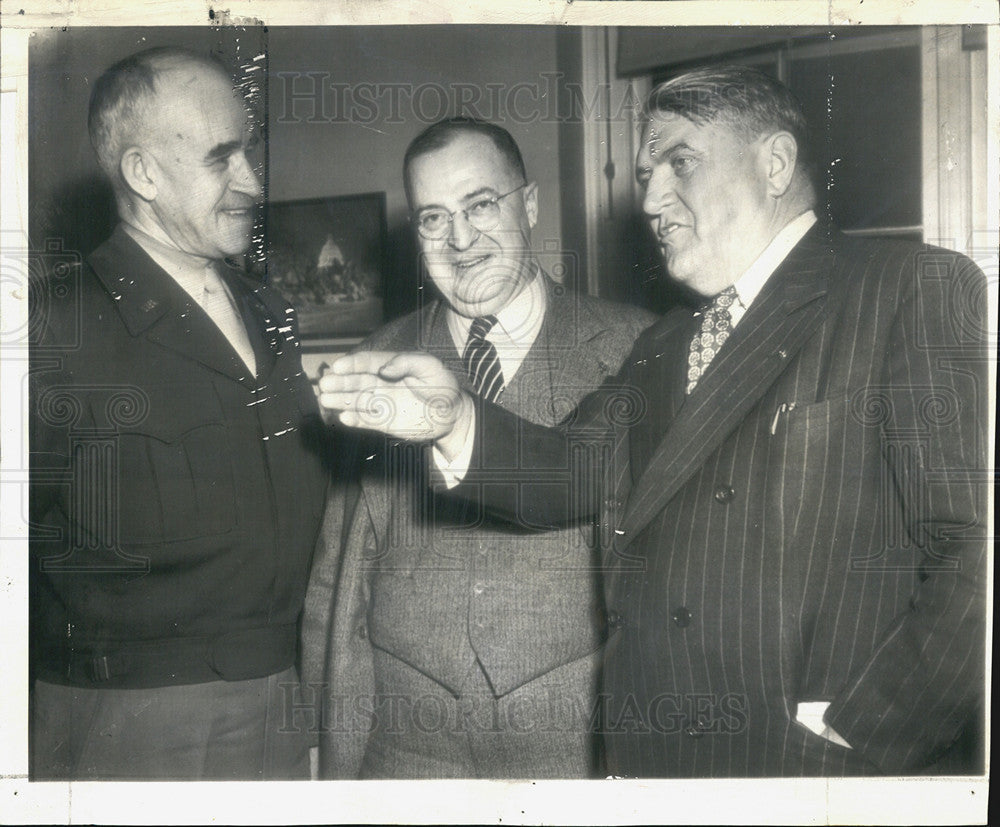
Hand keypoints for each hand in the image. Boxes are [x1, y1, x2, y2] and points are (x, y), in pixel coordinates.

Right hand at [318, 351, 466, 444]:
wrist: (452, 416)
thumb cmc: (444, 387)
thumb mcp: (432, 368)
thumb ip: (409, 362)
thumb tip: (385, 368)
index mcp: (392, 366)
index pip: (367, 362)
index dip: (352, 363)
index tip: (338, 366)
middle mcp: (382, 383)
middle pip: (356, 381)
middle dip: (339, 382)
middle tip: (324, 384)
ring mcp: (381, 402)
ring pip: (356, 400)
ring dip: (340, 400)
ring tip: (326, 400)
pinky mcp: (383, 421)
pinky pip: (365, 420)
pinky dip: (353, 420)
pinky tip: (343, 419)